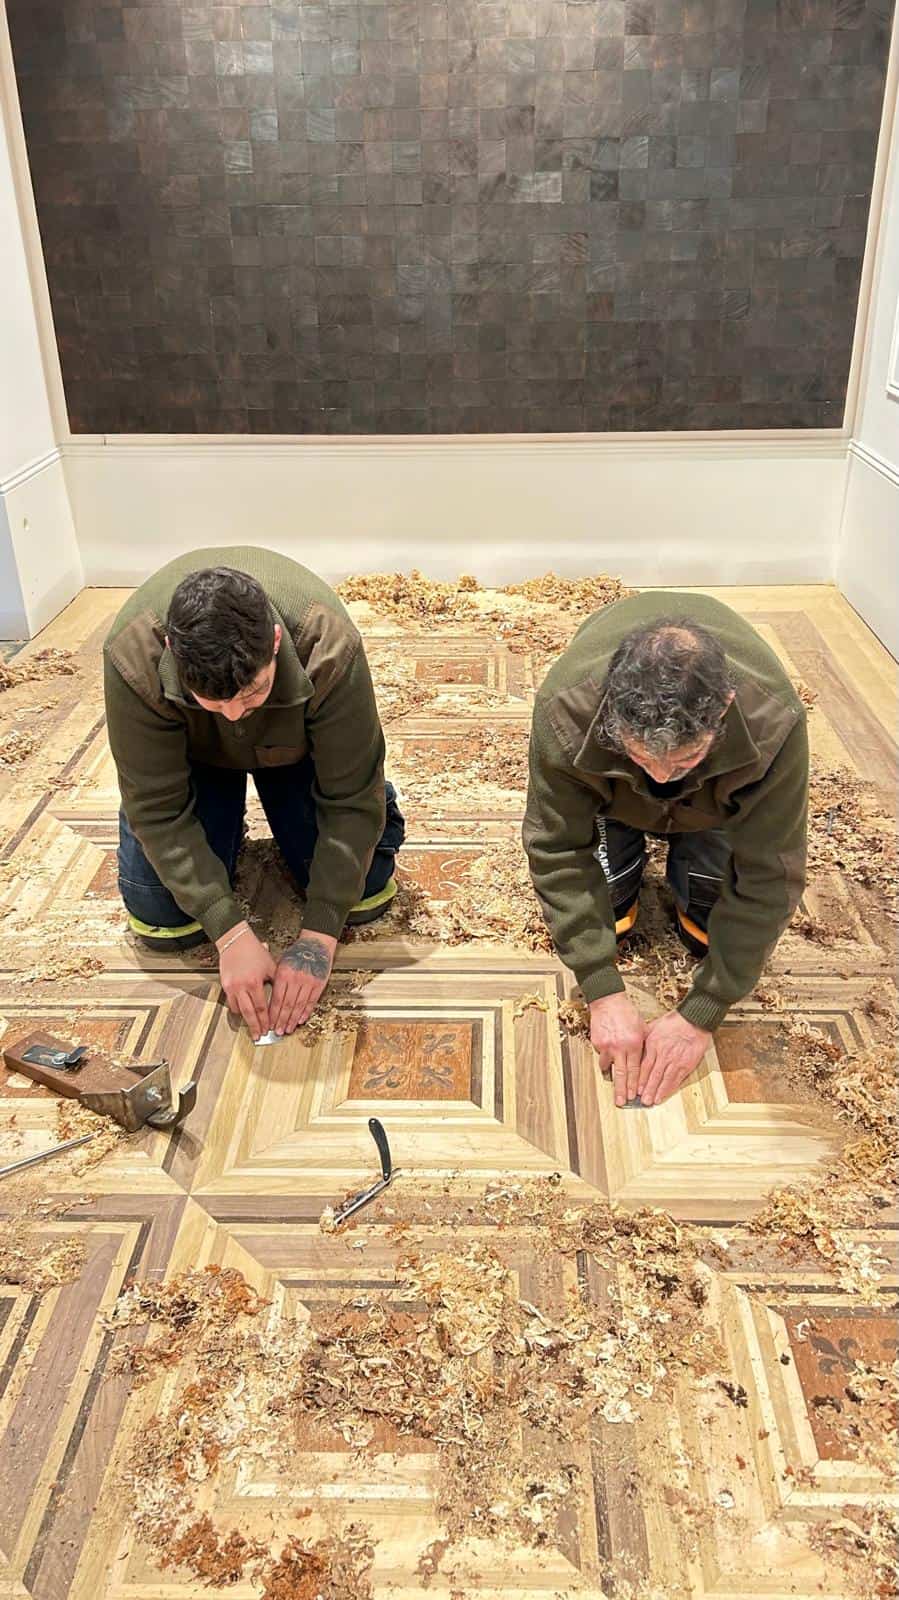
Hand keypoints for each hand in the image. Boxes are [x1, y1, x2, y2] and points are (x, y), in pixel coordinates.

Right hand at [217, 923, 275, 1041]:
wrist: (235, 941)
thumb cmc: (254, 951)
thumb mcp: (270, 966)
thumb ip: (275, 982)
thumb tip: (280, 997)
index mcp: (254, 982)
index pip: (262, 1007)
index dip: (266, 1020)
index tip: (269, 1028)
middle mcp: (241, 986)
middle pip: (249, 1013)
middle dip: (255, 1026)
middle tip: (259, 1037)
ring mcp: (231, 987)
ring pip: (238, 1010)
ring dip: (245, 1020)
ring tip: (252, 1028)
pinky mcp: (225, 985)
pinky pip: (231, 1002)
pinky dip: (237, 1009)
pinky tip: (242, 1013)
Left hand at [270, 931, 336, 1035]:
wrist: (315, 944)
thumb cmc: (296, 954)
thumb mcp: (281, 964)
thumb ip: (276, 981)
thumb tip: (269, 1002)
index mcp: (284, 974)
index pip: (276, 999)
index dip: (273, 1013)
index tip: (269, 1023)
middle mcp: (296, 979)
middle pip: (287, 1005)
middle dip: (281, 1020)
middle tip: (277, 1031)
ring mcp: (308, 982)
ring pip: (299, 1006)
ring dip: (292, 1020)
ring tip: (287, 1029)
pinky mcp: (319, 984)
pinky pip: (311, 1002)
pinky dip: (306, 1012)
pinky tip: (300, 1020)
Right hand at [589, 993, 646, 1107]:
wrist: (608, 1001)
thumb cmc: (627, 1012)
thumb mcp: (642, 1027)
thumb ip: (644, 1044)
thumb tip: (646, 1060)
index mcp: (635, 1044)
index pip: (635, 1069)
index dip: (634, 1084)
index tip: (634, 1095)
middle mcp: (621, 1047)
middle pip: (622, 1074)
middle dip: (622, 1090)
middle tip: (622, 1102)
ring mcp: (608, 1046)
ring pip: (610, 1068)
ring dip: (612, 1080)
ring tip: (614, 1092)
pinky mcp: (597, 1043)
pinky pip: (602, 1056)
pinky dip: (605, 1062)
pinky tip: (607, 1067)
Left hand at [637, 1011, 711, 1105]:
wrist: (694, 1020)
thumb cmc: (674, 1022)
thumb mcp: (654, 1026)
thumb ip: (644, 1038)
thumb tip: (634, 1045)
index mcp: (653, 1045)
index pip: (644, 1066)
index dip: (639, 1079)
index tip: (635, 1088)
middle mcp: (663, 1054)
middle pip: (653, 1075)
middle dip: (647, 1089)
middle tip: (642, 1100)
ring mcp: (675, 1060)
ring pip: (664, 1079)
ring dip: (658, 1091)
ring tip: (652, 1101)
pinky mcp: (687, 1064)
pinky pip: (677, 1078)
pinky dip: (671, 1088)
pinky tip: (665, 1094)